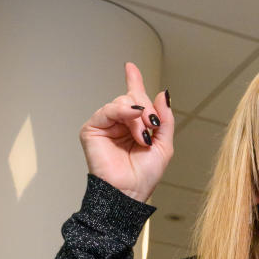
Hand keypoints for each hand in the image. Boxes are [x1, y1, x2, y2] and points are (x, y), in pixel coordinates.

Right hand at [79, 61, 172, 202]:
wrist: (130, 191)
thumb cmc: (145, 175)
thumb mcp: (164, 144)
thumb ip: (165, 119)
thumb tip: (163, 93)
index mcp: (134, 126)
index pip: (134, 99)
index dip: (133, 81)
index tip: (130, 66)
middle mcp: (119, 123)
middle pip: (133, 99)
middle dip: (147, 109)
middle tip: (153, 125)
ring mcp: (105, 125)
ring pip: (123, 103)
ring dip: (138, 117)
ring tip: (143, 136)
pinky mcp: (92, 129)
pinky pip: (108, 110)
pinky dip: (123, 112)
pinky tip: (134, 119)